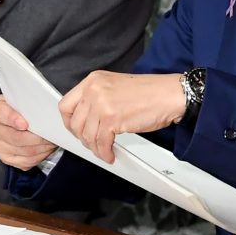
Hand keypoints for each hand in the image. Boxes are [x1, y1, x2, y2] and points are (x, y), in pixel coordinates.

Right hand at [0, 95, 57, 169]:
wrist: (13, 118)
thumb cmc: (19, 108)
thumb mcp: (20, 98)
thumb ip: (26, 101)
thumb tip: (40, 108)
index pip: (2, 114)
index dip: (13, 119)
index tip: (25, 123)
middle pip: (15, 137)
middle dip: (36, 137)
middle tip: (50, 134)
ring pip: (24, 151)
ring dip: (41, 147)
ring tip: (52, 140)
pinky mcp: (6, 158)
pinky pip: (26, 161)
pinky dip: (39, 156)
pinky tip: (46, 148)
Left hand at [58, 71, 184, 163]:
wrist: (169, 95)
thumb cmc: (148, 92)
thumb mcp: (114, 86)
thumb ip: (96, 97)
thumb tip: (85, 118)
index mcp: (93, 80)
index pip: (66, 104)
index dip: (69, 121)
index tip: (75, 129)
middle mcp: (94, 90)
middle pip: (74, 122)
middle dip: (81, 137)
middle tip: (91, 143)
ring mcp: (102, 104)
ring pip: (86, 135)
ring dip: (94, 148)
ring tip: (103, 151)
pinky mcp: (112, 119)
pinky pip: (101, 142)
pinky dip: (104, 152)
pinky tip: (110, 154)